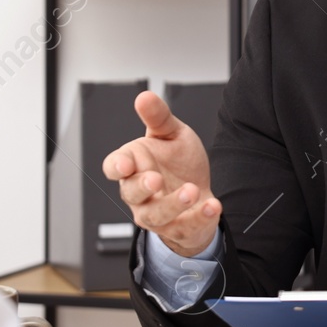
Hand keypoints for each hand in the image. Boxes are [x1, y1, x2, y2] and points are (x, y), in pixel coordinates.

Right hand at [102, 91, 221, 257]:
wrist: (201, 192)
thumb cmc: (179, 163)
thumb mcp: (172, 134)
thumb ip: (158, 117)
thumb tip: (144, 97)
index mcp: (134, 165)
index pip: (114, 166)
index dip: (116, 167)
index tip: (124, 165)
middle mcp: (139, 193)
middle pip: (131, 192)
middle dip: (142, 187)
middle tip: (156, 178)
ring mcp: (155, 213)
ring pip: (155, 215)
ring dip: (172, 204)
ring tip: (191, 191)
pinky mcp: (177, 229)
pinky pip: (184, 227)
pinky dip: (198, 217)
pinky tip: (212, 205)